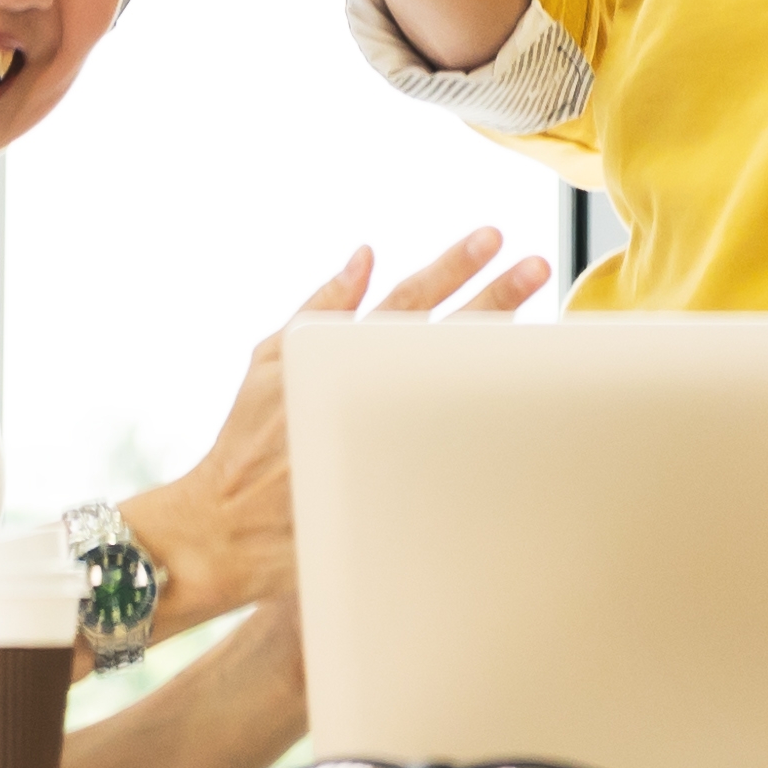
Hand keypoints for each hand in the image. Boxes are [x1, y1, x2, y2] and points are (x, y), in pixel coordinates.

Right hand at [137, 229, 544, 626]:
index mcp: (338, 358)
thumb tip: (365, 257)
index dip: (454, 265)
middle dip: (495, 299)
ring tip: (540, 326)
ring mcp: (384, 445)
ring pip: (455, 395)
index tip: (494, 236)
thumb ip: (321, 305)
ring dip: (499, 358)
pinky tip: (517, 414)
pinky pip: (451, 462)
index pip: (409, 300)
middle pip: (444, 341)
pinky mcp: (393, 492)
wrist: (227, 531)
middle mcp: (366, 398)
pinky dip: (485, 434)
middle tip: (538, 266)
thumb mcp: (271, 358)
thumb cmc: (247, 440)